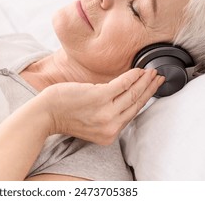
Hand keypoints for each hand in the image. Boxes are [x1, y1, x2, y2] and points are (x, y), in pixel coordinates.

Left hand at [40, 68, 163, 144]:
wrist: (45, 114)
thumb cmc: (64, 115)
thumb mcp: (90, 123)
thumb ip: (107, 116)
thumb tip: (122, 99)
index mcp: (109, 134)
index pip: (132, 114)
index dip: (144, 100)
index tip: (152, 90)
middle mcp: (110, 126)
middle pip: (136, 104)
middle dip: (149, 89)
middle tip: (158, 78)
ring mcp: (105, 112)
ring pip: (132, 94)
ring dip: (144, 81)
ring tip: (151, 72)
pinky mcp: (98, 98)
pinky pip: (121, 85)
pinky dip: (132, 76)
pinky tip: (138, 70)